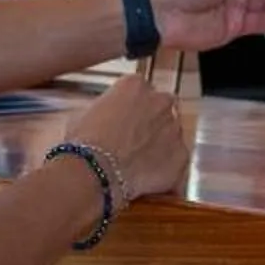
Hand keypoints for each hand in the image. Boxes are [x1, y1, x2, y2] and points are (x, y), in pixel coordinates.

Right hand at [66, 74, 190, 205]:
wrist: (95, 171)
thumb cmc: (85, 143)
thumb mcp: (83, 114)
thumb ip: (104, 110)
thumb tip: (104, 119)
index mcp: (135, 85)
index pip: (140, 91)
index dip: (131, 109)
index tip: (124, 121)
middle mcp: (160, 101)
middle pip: (161, 108)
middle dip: (151, 122)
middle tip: (134, 141)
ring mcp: (174, 128)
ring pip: (172, 134)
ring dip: (160, 145)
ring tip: (139, 163)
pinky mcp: (181, 155)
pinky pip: (176, 161)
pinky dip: (166, 170)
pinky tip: (148, 179)